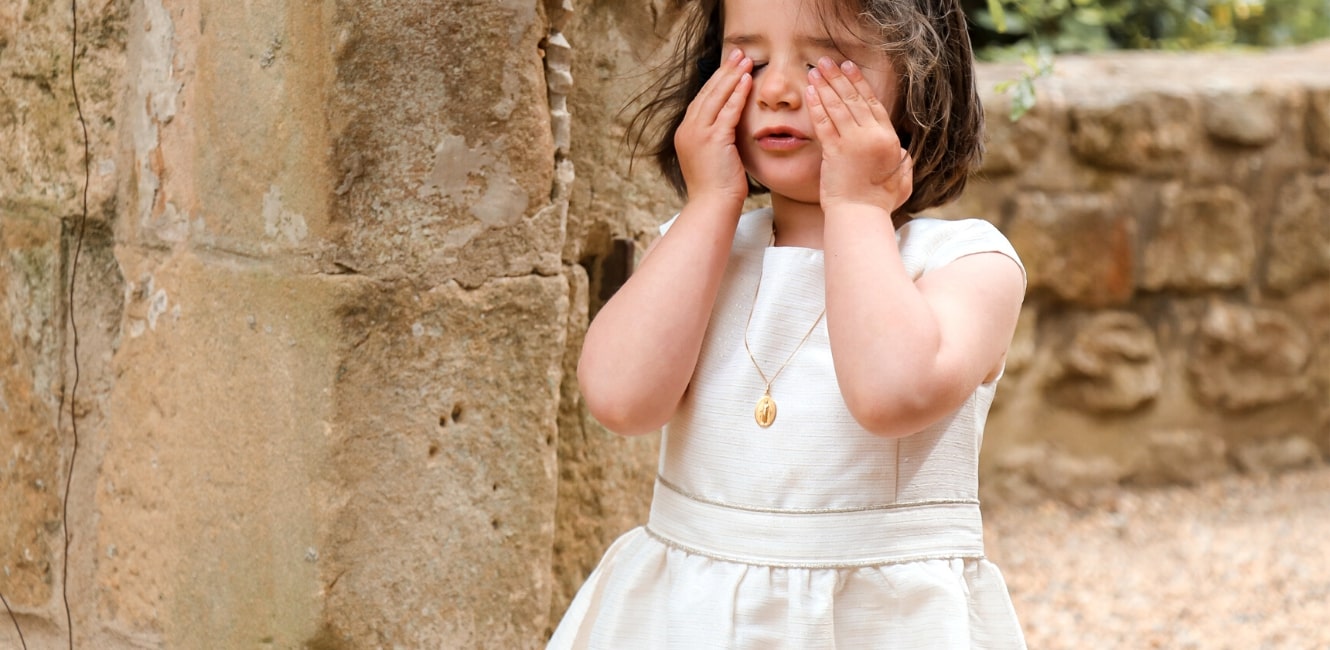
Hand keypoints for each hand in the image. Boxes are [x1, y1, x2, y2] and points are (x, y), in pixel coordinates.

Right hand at [674, 49, 752, 208]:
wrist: (712, 206)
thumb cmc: (716, 189)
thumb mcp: (712, 158)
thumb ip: (717, 139)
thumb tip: (729, 128)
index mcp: (685, 133)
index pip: (702, 100)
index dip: (717, 81)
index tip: (730, 66)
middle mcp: (688, 129)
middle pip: (707, 92)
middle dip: (724, 71)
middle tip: (738, 53)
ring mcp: (698, 133)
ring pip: (716, 97)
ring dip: (732, 76)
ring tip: (746, 60)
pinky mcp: (713, 139)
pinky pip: (727, 110)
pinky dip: (737, 93)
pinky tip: (747, 80)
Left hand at [805, 58, 911, 213]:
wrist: (860, 217)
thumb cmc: (880, 203)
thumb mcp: (902, 179)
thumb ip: (902, 162)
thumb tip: (902, 152)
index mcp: (889, 139)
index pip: (873, 104)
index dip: (860, 84)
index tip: (849, 68)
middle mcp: (872, 137)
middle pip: (854, 100)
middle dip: (839, 77)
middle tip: (827, 61)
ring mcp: (852, 143)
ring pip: (837, 107)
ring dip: (825, 85)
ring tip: (814, 69)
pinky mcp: (834, 152)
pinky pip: (823, 123)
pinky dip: (816, 105)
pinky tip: (809, 92)